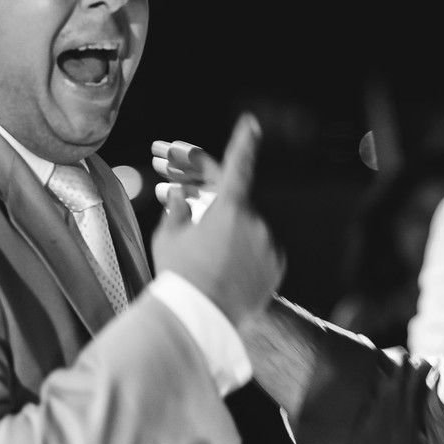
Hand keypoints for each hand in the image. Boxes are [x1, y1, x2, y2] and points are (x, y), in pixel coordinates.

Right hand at [151, 114, 284, 325]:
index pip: (237, 165)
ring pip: (248, 234)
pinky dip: (245, 260)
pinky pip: (259, 255)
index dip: (243, 142)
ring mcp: (268, 246)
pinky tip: (224, 276)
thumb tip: (180, 196)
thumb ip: (177, 210)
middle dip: (216, 215)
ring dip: (230, 241)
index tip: (252, 123)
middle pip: (236, 209)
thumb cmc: (178, 274)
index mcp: (228, 207)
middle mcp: (254, 221)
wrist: (199, 320)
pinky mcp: (275, 268)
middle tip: (196, 237)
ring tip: (205, 266)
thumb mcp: (168, 237)